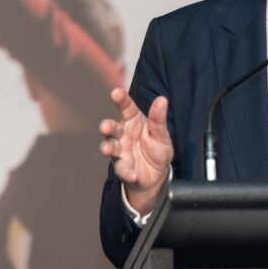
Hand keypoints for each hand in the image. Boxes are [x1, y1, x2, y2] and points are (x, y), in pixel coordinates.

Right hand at [99, 88, 173, 214]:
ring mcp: (120, 151)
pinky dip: (126, 172)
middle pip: (112, 128)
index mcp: (134, 122)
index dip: (121, 100)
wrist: (158, 175)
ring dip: (107, 147)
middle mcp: (123, 134)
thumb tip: (162, 99)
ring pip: (110, 147)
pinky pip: (122, 169)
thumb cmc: (157, 150)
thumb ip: (158, 119)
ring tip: (107, 149)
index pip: (126, 108)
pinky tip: (132, 174)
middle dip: (107, 127)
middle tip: (105, 126)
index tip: (116, 92)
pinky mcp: (122, 168)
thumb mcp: (161, 135)